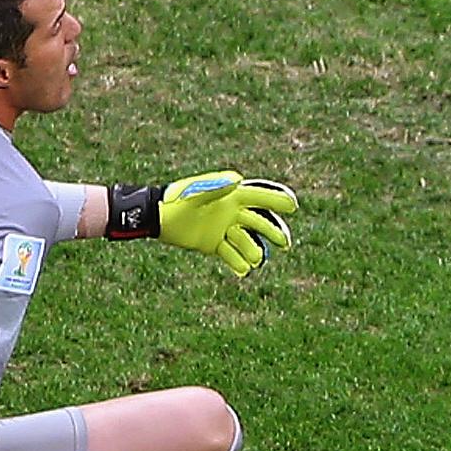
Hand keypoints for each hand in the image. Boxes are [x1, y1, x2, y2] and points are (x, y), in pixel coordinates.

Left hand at [159, 174, 297, 276]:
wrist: (158, 217)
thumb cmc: (178, 199)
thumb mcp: (197, 191)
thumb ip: (217, 186)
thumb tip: (238, 179)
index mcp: (232, 196)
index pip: (260, 197)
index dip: (277, 200)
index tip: (292, 206)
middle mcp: (232, 213)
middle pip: (259, 222)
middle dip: (273, 231)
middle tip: (284, 242)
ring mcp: (225, 229)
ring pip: (247, 240)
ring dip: (253, 250)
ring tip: (256, 260)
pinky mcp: (215, 244)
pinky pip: (231, 254)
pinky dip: (238, 262)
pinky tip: (244, 270)